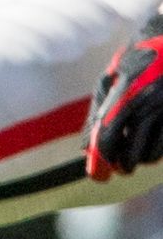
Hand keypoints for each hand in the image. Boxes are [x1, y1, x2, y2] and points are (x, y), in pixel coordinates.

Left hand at [86, 9, 162, 180]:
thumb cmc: (136, 61)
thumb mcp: (111, 78)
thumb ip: (97, 111)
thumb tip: (84, 148)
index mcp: (124, 95)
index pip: (108, 137)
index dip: (101, 162)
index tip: (98, 177)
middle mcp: (148, 105)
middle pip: (131, 154)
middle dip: (121, 166)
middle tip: (118, 168)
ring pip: (151, 156)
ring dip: (139, 160)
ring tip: (133, 155)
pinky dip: (157, 152)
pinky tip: (151, 145)